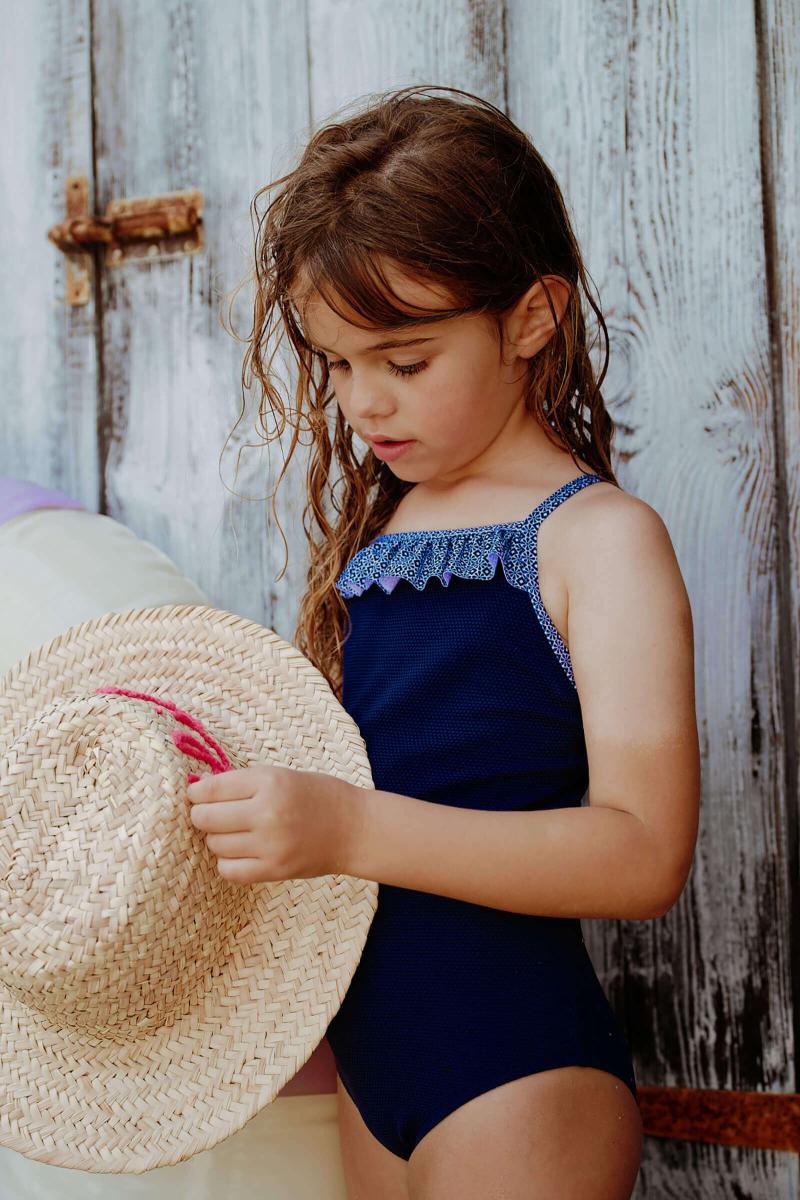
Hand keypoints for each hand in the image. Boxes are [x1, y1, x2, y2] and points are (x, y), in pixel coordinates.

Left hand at [186, 763, 362, 885]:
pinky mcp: (275, 870)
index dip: (196, 792)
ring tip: (232, 832)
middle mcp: (268, 813)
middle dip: (201, 815)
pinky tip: (239, 852)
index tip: (195, 794)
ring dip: (216, 838)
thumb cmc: (318, 795)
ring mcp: (271, 845)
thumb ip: (242, 783)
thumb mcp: (281, 775)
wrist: (354, 828)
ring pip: (215, 845)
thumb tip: (199, 791)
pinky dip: (227, 862)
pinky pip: (229, 871)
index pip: (212, 789)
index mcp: (269, 782)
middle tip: (209, 813)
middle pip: (206, 818)